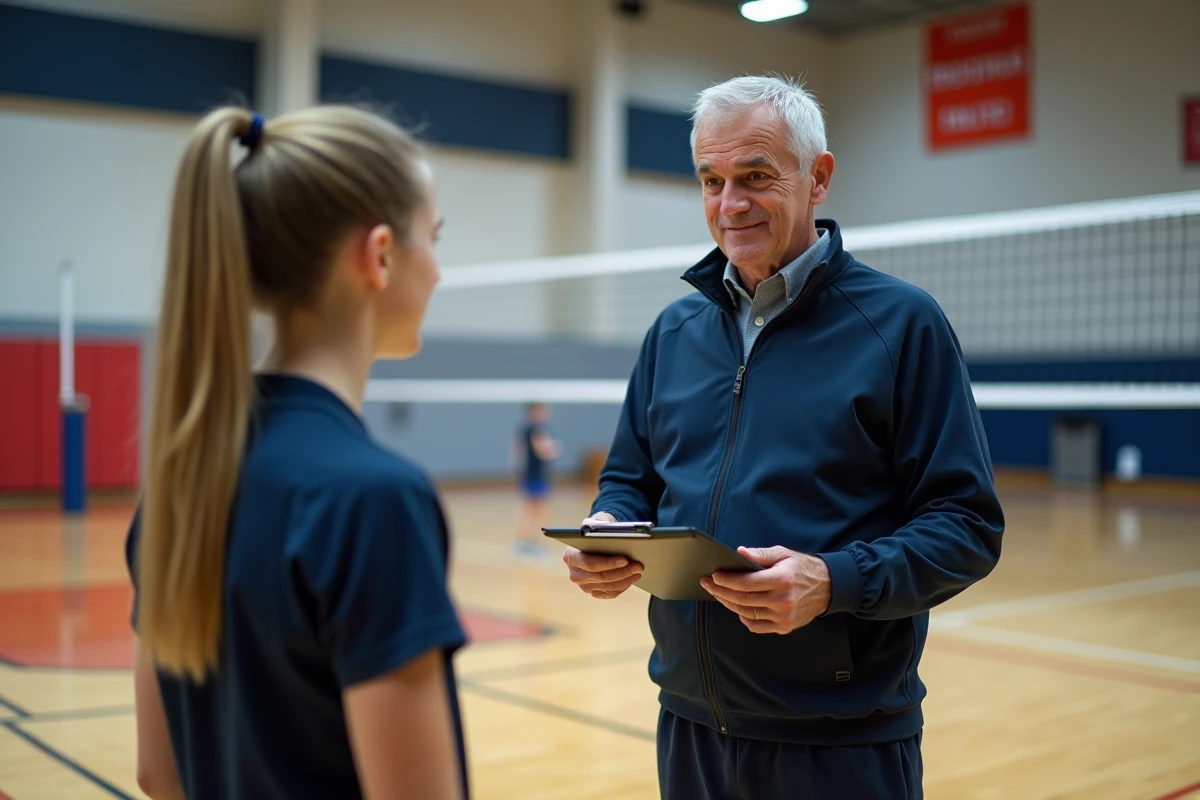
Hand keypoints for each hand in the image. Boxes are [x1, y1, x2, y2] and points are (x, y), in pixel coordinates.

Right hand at [563, 513, 643, 599]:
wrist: (593, 541)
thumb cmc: (594, 532)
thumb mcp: (593, 525)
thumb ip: (597, 526)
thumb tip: (610, 530)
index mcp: (571, 556)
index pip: (590, 564)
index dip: (609, 563)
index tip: (625, 559)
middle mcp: (575, 574)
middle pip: (601, 577)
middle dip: (622, 572)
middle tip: (638, 566)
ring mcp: (583, 585)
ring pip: (608, 586)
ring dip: (625, 579)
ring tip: (638, 571)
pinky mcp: (593, 591)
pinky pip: (610, 593)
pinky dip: (622, 586)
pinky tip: (631, 578)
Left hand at [700, 546, 831, 634]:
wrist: (827, 587)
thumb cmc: (802, 568)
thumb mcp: (783, 554)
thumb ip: (760, 554)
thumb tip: (738, 552)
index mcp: (782, 579)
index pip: (746, 583)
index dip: (726, 580)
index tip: (713, 576)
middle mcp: (783, 600)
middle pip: (742, 599)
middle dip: (720, 591)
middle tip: (708, 584)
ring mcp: (784, 616)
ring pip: (746, 613)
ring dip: (728, 603)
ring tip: (718, 594)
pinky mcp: (784, 627)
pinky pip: (756, 625)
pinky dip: (743, 617)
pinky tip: (737, 607)